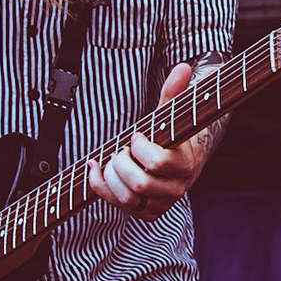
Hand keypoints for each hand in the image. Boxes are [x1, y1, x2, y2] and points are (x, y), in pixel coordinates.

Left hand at [87, 62, 211, 219]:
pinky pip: (117, 205)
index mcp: (184, 165)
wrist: (178, 162)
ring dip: (111, 176)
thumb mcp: (171, 113)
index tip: (136, 136)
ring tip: (113, 159)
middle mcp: (175, 189)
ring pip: (126, 198)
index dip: (139, 147)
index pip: (156, 163)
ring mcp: (160, 204)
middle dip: (121, 163)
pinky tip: (95, 168)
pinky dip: (100, 186)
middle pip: (138, 184)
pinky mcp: (146, 213)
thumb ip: (174, 92)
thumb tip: (184, 67)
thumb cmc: (170, 134)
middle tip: (122, 149)